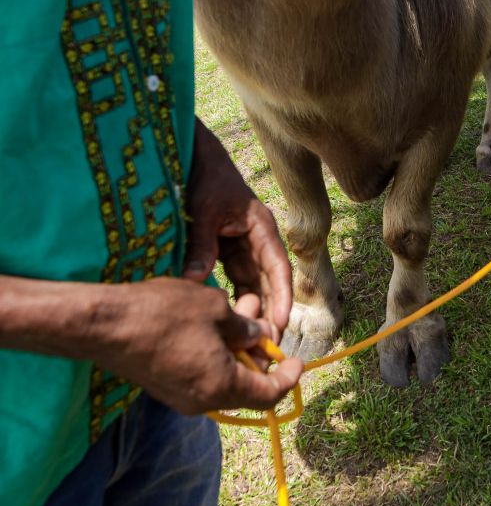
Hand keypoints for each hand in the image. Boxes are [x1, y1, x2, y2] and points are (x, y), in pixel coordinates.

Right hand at [94, 278, 302, 415]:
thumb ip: (243, 327)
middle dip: (258, 349)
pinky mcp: (164, 386)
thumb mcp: (214, 309)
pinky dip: (215, 351)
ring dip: (236, 345)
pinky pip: (201, 374)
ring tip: (237, 305)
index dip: (287, 377)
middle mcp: (203, 401)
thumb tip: (258, 334)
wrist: (105, 325)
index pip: (268, 395)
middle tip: (259, 313)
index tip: (298, 360)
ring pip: (223, 376)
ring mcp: (180, 397)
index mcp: (221, 387)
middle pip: (246, 386)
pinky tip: (211, 319)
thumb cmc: (163, 314)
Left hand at [183, 119, 292, 341]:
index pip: (278, 267)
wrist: (193, 161)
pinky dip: (234, 299)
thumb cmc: (204, 180)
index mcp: (261, 227)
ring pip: (253, 284)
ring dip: (253, 309)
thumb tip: (195, 281)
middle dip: (270, 311)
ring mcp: (243, 246)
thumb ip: (201, 245)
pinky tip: (230, 322)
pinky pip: (234, 280)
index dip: (282, 296)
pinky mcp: (226, 250)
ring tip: (250, 342)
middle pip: (269, 281)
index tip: (282, 322)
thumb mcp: (204, 211)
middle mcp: (257, 239)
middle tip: (266, 344)